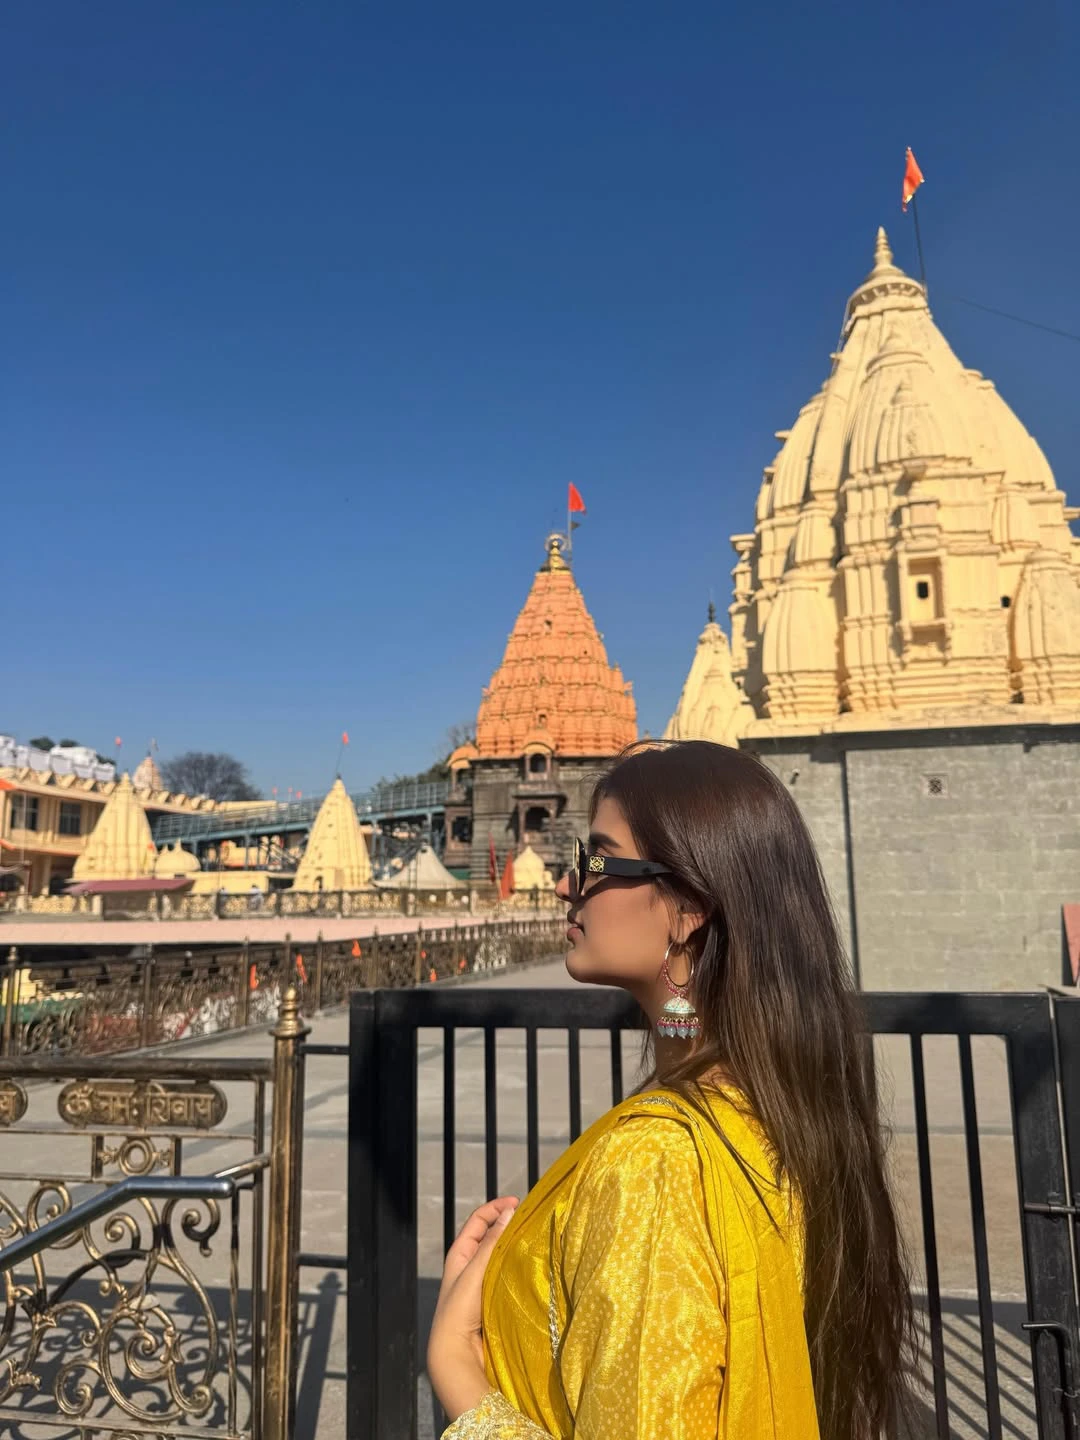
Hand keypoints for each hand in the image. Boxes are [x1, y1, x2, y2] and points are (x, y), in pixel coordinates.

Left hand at [428, 1196, 518, 1420]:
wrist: (456, 1352)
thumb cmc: (458, 1309)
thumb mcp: (474, 1271)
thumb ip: (492, 1242)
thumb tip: (508, 1212)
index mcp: (459, 1253)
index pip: (478, 1220)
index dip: (495, 1207)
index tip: (517, 1202)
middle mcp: (469, 1265)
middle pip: (491, 1236)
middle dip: (508, 1225)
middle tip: (529, 1220)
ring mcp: (481, 1282)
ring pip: (500, 1256)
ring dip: (514, 1246)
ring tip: (533, 1240)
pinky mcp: (491, 1298)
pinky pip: (506, 1275)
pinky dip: (516, 1266)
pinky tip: (529, 1267)